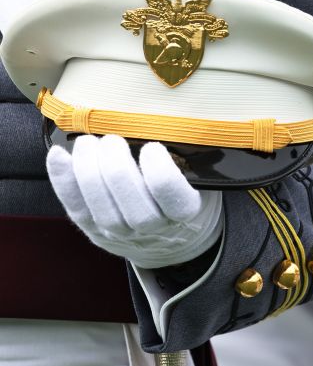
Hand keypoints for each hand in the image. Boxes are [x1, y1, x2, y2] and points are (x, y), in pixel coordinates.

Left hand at [46, 135, 222, 268]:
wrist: (172, 242)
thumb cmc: (184, 201)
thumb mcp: (200, 182)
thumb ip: (185, 159)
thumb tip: (160, 123)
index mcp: (185, 212)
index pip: (166, 187)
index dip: (155, 162)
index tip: (152, 147)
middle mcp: (152, 227)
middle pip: (127, 194)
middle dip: (115, 160)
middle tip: (114, 140)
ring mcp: (120, 232)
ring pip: (99, 204)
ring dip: (88, 166)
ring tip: (89, 143)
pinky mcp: (94, 231)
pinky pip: (74, 206)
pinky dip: (62, 178)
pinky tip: (59, 155)